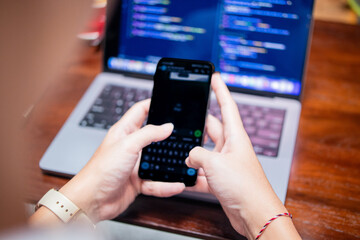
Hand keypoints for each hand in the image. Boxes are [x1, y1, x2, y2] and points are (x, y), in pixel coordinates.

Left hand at [59, 99, 184, 222]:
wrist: (92, 200)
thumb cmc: (101, 170)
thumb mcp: (127, 145)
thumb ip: (149, 133)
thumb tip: (167, 126)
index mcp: (124, 131)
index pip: (140, 111)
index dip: (153, 103)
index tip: (168, 102)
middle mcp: (130, 146)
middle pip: (153, 136)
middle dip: (168, 135)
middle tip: (184, 132)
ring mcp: (134, 164)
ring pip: (157, 161)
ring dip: (170, 163)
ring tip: (184, 162)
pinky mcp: (138, 181)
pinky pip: (156, 182)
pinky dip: (167, 185)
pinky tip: (177, 184)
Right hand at [186, 73, 299, 238]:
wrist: (254, 213)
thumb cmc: (244, 186)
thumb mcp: (215, 163)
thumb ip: (198, 155)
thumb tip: (190, 157)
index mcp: (236, 137)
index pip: (228, 106)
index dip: (220, 90)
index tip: (215, 77)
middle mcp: (232, 147)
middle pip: (213, 128)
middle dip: (200, 123)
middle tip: (187, 117)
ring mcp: (226, 163)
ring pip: (206, 151)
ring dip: (195, 153)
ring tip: (182, 151)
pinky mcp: (222, 179)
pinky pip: (205, 171)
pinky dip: (195, 174)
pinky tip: (187, 177)